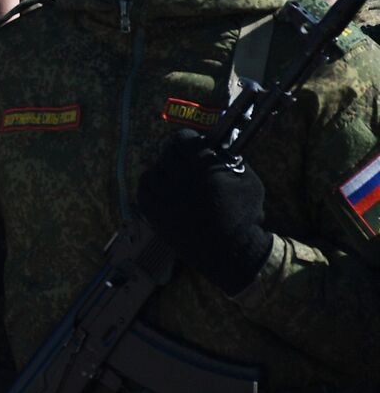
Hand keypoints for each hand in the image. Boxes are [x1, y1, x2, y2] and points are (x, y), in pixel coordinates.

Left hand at [136, 129, 272, 294]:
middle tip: (184, 160)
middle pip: (166, 154)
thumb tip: (217, 145)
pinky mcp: (154, 215)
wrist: (230, 253)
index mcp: (203, 169)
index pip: (182, 139)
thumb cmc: (244, 216)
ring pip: (151, 172)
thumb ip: (231, 160)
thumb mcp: (248, 182)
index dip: (187, 139)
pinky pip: (143, 192)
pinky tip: (163, 191)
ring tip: (174, 178)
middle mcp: (179, 181)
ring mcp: (163, 199)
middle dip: (176, 155)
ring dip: (162, 172)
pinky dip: (151, 188)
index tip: (193, 144)